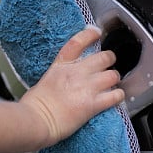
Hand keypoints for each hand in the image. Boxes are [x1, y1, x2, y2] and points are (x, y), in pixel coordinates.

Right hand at [19, 27, 123, 145]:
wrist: (36, 120)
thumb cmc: (34, 106)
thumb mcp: (43, 81)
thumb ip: (58, 77)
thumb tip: (63, 81)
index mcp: (61, 65)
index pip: (78, 42)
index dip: (90, 35)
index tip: (96, 32)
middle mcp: (77, 72)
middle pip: (104, 57)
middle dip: (109, 60)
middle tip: (108, 66)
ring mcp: (87, 87)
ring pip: (113, 75)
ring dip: (114, 79)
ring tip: (111, 84)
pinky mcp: (94, 104)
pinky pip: (116, 95)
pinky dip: (118, 96)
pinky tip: (116, 98)